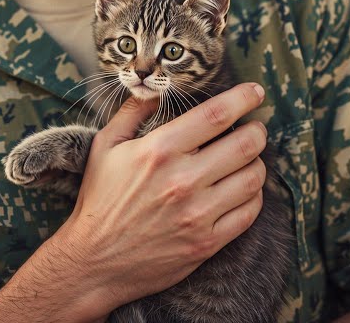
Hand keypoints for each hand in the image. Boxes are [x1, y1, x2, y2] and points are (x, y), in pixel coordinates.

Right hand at [51, 81, 268, 313]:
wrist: (93, 261)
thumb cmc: (98, 200)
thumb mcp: (105, 146)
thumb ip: (132, 112)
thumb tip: (157, 89)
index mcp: (159, 150)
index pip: (216, 115)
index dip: (244, 98)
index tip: (256, 91)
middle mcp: (182, 180)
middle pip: (245, 145)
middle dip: (257, 131)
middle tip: (255, 128)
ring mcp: (197, 214)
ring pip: (253, 178)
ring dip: (257, 163)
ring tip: (249, 159)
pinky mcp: (206, 243)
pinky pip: (248, 213)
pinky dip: (253, 196)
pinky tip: (244, 189)